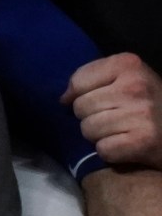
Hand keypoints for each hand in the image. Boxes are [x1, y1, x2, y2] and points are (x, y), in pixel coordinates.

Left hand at [66, 54, 161, 169]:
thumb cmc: (151, 102)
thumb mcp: (129, 77)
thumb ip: (95, 79)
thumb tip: (64, 98)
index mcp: (129, 64)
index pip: (79, 81)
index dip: (79, 94)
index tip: (96, 100)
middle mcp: (135, 87)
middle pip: (80, 107)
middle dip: (90, 116)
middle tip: (115, 117)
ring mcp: (140, 114)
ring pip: (87, 129)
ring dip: (99, 135)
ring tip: (121, 130)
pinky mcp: (142, 141)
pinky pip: (102, 149)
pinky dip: (111, 151)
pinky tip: (127, 144)